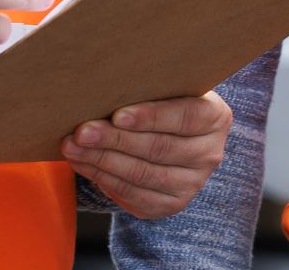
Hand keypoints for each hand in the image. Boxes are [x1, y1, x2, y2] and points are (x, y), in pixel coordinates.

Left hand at [64, 93, 231, 217]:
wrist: (171, 137)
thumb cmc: (163, 102)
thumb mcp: (167, 89)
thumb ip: (149, 87)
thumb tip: (106, 83)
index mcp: (216, 118)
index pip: (184, 117)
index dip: (151, 117)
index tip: (117, 115)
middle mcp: (210, 153)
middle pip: (158, 148)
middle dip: (115, 139)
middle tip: (82, 131)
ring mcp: (192, 183)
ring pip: (142, 173)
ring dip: (102, 160)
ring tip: (73, 146)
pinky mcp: (171, 204)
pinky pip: (133, 194)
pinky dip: (103, 178)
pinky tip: (82, 163)